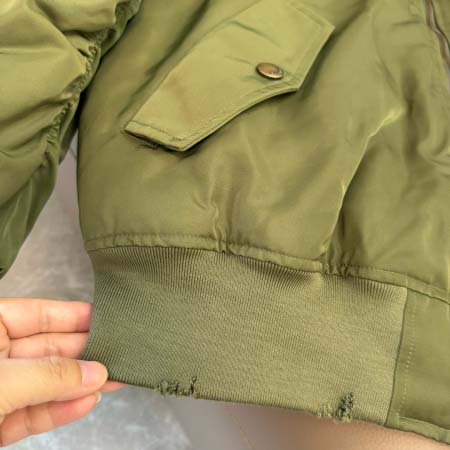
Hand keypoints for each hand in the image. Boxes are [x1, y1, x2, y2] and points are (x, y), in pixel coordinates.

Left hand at [0, 297, 124, 445]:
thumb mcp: (2, 381)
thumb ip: (49, 376)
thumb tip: (95, 373)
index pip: (39, 315)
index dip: (74, 317)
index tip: (107, 320)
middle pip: (48, 350)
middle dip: (84, 356)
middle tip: (118, 356)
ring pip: (46, 384)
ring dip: (78, 385)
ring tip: (113, 380)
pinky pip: (34, 412)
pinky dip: (60, 410)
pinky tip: (86, 403)